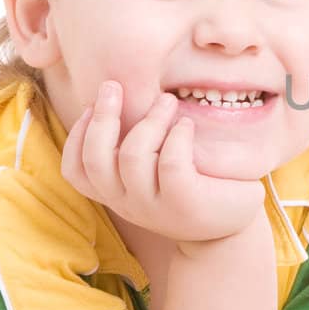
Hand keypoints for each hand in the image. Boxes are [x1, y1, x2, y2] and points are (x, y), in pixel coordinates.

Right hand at [61, 80, 266, 245]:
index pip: (75, 170)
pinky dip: (177, 137)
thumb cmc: (193, 184)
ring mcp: (153, 207)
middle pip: (95, 159)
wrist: (233, 223)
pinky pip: (170, 163)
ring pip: (133, 156)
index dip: (76, 135)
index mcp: (115, 193)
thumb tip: (117, 94)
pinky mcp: (183, 203)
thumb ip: (134, 146)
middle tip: (114, 85)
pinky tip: (188, 125)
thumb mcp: (155, 170)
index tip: (90, 105)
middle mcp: (127, 203)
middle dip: (102, 117)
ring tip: (168, 101)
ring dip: (150, 120)